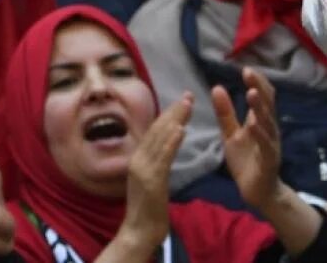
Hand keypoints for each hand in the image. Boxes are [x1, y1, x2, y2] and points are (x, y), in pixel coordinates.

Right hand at [114, 95, 192, 254]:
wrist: (138, 231)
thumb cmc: (148, 209)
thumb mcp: (150, 181)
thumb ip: (155, 163)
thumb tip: (163, 148)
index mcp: (137, 158)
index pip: (154, 131)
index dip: (168, 114)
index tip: (182, 101)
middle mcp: (137, 159)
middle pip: (156, 129)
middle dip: (173, 111)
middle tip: (188, 95)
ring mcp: (143, 169)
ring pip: (159, 139)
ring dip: (174, 120)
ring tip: (187, 105)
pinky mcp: (151, 180)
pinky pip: (163, 157)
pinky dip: (171, 142)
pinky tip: (180, 130)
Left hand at [214, 69, 284, 212]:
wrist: (258, 192)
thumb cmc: (246, 160)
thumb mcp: (231, 133)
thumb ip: (225, 113)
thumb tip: (217, 87)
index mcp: (260, 122)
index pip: (262, 98)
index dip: (256, 83)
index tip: (246, 68)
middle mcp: (269, 131)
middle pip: (266, 106)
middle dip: (259, 88)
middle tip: (249, 72)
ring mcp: (270, 146)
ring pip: (268, 124)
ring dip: (260, 108)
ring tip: (252, 92)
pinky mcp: (268, 162)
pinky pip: (266, 147)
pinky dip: (261, 135)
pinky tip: (254, 125)